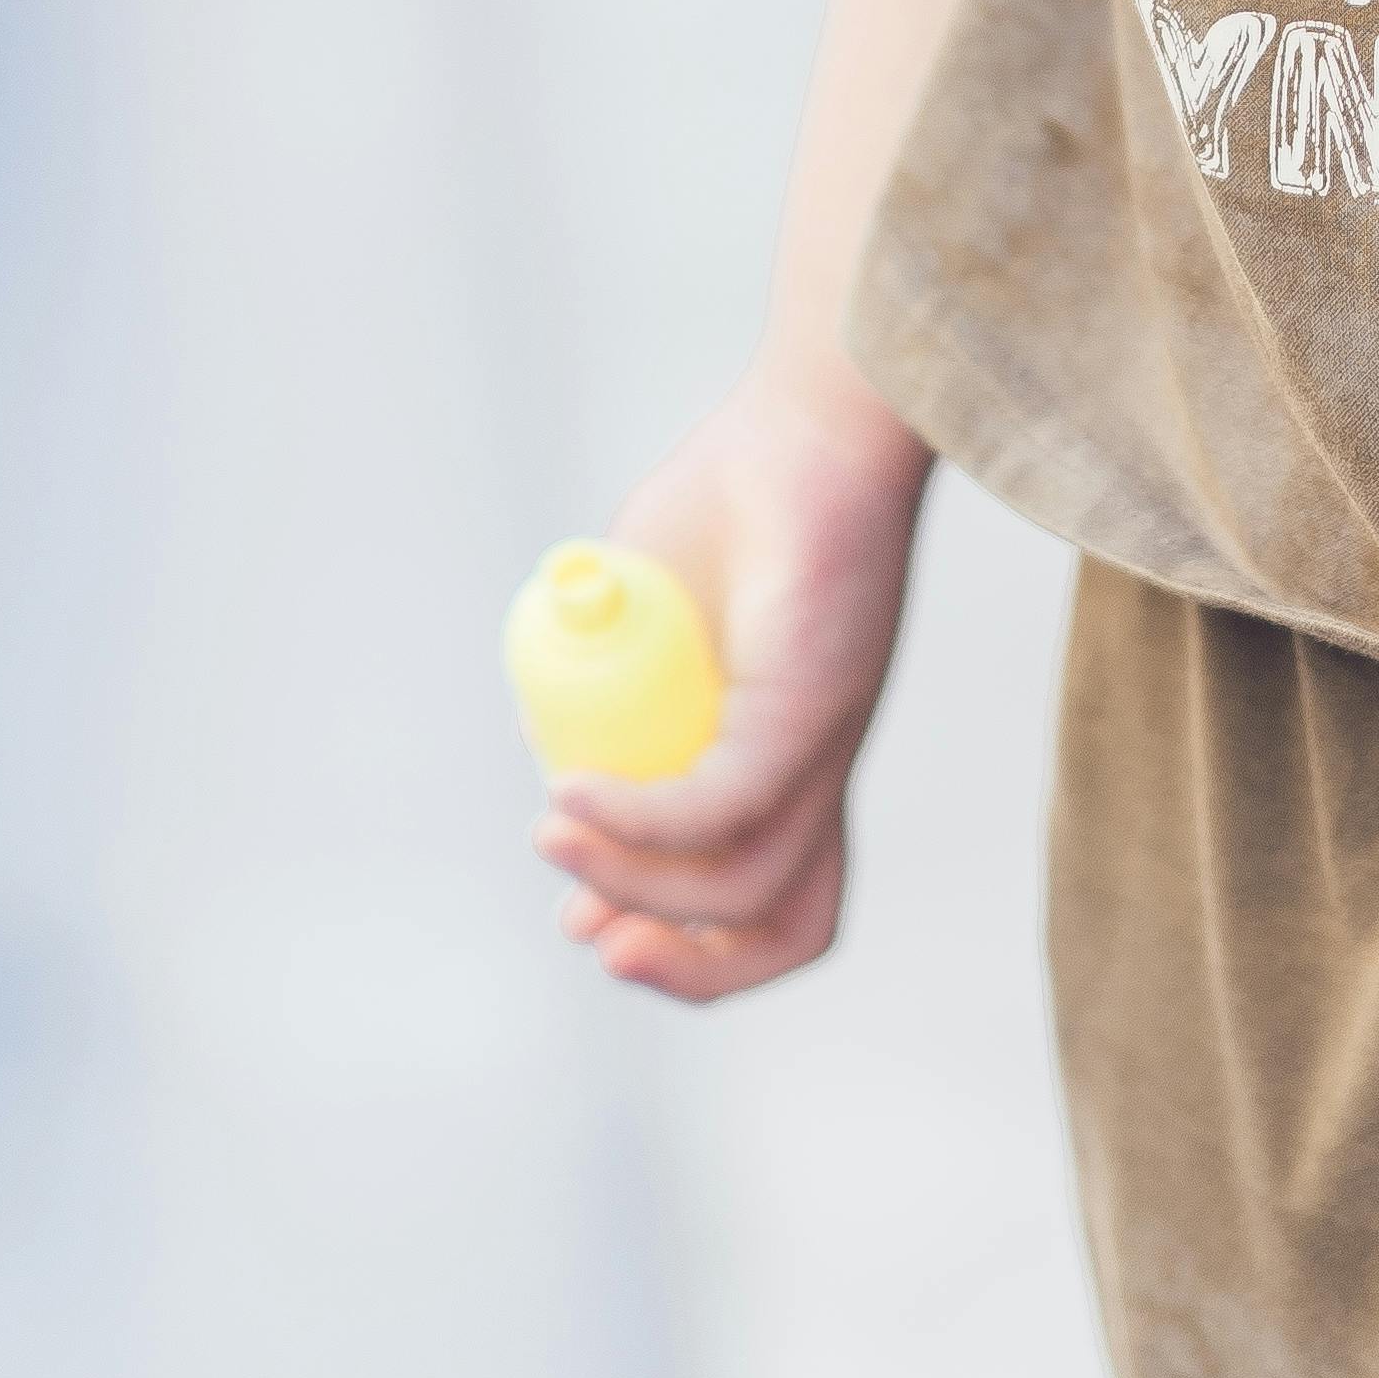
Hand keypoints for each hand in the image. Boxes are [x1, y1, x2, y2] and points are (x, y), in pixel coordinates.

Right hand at [532, 357, 930, 1004]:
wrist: (810, 410)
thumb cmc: (734, 493)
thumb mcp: (647, 612)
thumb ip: (607, 687)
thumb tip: (560, 753)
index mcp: (785, 755)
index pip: (762, 898)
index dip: (681, 942)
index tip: (586, 921)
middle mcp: (817, 762)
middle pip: (783, 923)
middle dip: (681, 968)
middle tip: (588, 935)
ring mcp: (823, 735)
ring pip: (750, 883)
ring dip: (634, 884)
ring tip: (555, 836)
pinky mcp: (815, 700)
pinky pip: (728, 801)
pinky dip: (641, 819)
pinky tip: (572, 793)